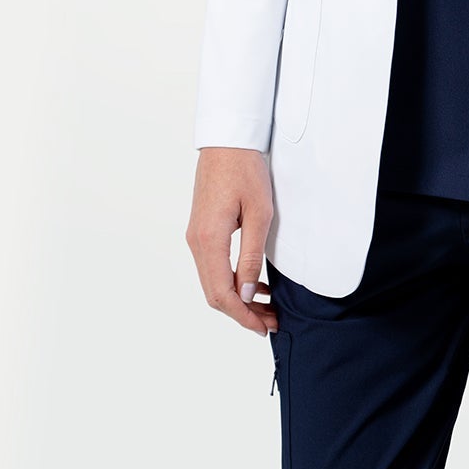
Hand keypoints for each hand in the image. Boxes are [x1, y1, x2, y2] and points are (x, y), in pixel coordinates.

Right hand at [185, 147, 276, 335]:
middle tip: (271, 321)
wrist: (228, 141)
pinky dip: (232, 281)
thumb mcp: (259, 213)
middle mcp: (196, 242)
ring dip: (238, 299)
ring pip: (213, 282)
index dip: (243, 316)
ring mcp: (196, 236)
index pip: (221, 294)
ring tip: (267, 307)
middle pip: (214, 294)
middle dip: (242, 313)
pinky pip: (213, 266)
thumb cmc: (246, 171)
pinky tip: (255, 284)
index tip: (265, 327)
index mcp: (209, 240)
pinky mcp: (202, 230)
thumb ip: (251, 256)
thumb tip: (246, 294)